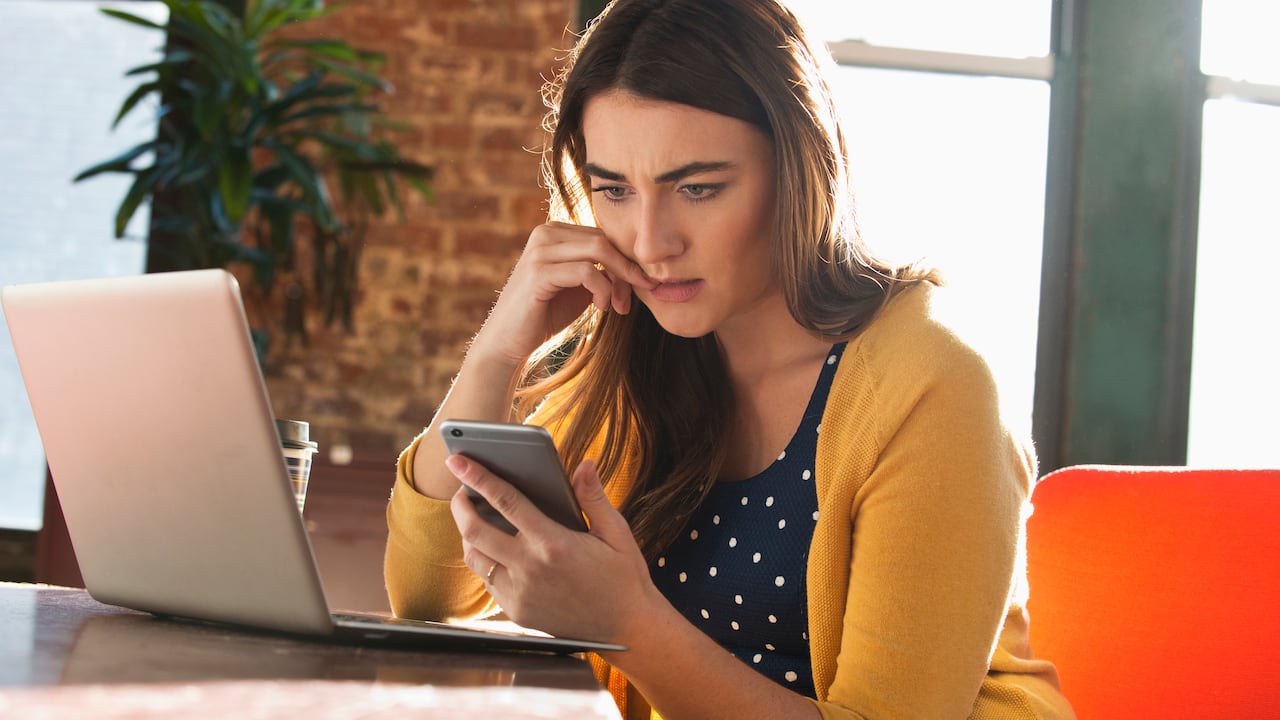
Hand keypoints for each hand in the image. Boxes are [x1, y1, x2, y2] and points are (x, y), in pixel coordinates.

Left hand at [447, 454, 656, 643]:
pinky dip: (485, 561)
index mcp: (553, 543)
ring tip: (475, 518)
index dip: (478, 477)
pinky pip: (487, 581)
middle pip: (475, 531)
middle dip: (460, 506)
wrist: (626, 628)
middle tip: (461, 491)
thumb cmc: (623, 576)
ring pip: (474, 558)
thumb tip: (584, 465)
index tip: (458, 461)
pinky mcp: (517, 612)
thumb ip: (593, 498)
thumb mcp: (616, 532)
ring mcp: (520, 594)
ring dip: (467, 535)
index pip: (505, 501)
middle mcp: (530, 569)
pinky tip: (495, 549)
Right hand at [470, 222, 654, 366]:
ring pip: (599, 250)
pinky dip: (602, 290)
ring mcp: (540, 250)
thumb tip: (637, 265)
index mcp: (555, 231)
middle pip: (604, 240)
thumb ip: (602, 270)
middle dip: (626, 269)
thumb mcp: (580, 287)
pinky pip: (586, 271)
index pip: (603, 235)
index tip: (638, 288)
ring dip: (617, 281)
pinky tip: (601, 308)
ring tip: (616, 306)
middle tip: (630, 300)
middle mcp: (545, 233)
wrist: (509, 341)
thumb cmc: (546, 314)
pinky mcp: (539, 272)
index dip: (625, 261)